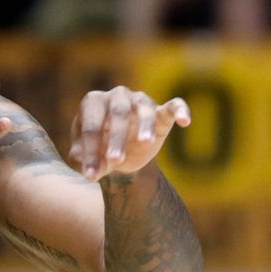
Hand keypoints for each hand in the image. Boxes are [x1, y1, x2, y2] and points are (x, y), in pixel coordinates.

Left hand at [68, 87, 190, 180]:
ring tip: (145, 143)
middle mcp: (117, 96)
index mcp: (93, 102)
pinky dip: (180, 110)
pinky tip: (184, 121)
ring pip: (144, 109)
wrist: (118, 156)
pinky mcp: (162, 112)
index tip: (91, 175)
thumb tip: (92, 173)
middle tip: (115, 161)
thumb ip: (86, 164)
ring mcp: (140, 101)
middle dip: (117, 138)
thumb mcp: (86, 161)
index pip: (91, 125)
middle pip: (118, 113)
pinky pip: (174, 106)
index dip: (91, 150)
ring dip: (144, 126)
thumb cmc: (97, 151)